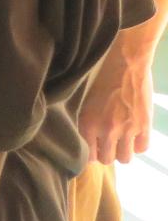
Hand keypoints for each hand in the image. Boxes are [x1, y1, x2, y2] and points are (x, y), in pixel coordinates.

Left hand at [80, 25, 154, 163]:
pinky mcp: (145, 124)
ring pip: (125, 158)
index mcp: (88, 123)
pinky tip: (132, 135)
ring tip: (118, 140)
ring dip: (121, 151)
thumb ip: (80, 118)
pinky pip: (142, 148)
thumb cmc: (98, 73)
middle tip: (104, 143)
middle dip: (105, 153)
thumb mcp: (81, 97)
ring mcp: (128, 128)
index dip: (90, 154)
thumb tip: (74, 133)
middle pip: (107, 159)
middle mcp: (108, 130)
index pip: (88, 156)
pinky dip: (137, 144)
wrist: (125, 60)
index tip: (91, 147)